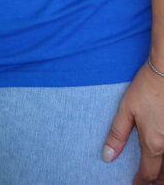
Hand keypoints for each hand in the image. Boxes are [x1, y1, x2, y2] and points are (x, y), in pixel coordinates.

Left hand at [103, 62, 163, 183]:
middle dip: (157, 182)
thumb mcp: (125, 110)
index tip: (135, 184)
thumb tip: (107, 157)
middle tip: (149, 184)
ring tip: (159, 178)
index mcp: (153, 144)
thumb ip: (117, 135)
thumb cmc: (146, 89)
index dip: (141, 181)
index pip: (148, 172)